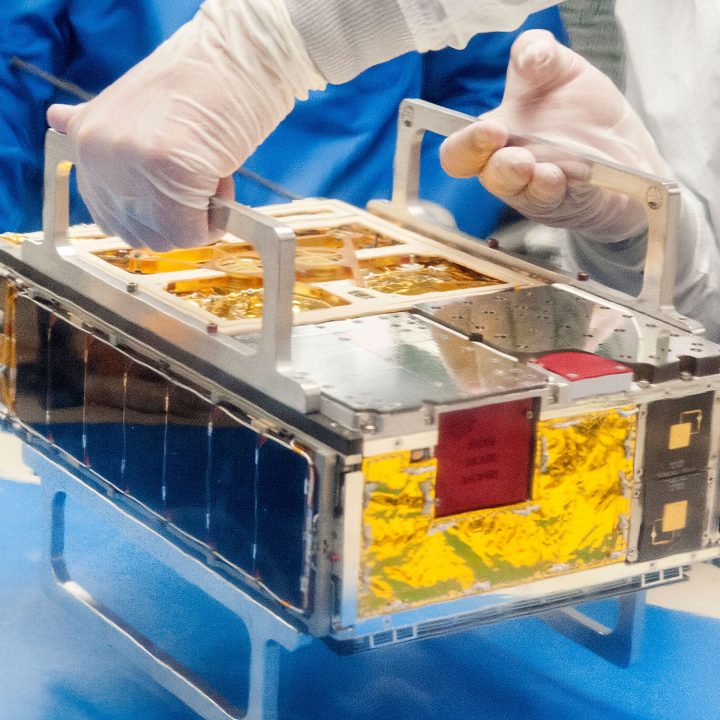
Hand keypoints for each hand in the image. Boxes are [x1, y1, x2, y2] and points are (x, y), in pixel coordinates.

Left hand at [47, 0, 322, 249]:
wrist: (236, 55)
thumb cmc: (200, 82)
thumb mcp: (134, 106)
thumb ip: (101, 130)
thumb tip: (56, 120)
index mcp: (86, 138)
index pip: (109, 216)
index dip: (153, 213)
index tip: (177, 187)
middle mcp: (98, 153)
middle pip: (139, 235)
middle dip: (177, 219)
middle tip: (199, 176)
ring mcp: (130, 163)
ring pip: (165, 239)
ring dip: (197, 219)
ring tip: (209, 171)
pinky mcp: (168, 170)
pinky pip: (191, 234)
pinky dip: (214, 220)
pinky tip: (221, 177)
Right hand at [440, 30, 670, 241]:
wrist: (625, 144)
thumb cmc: (579, 110)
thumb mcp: (560, 69)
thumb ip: (536, 52)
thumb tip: (529, 57)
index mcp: (493, 141)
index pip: (458, 154)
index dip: (467, 146)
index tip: (492, 131)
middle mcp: (509, 172)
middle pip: (489, 179)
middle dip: (503, 169)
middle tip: (521, 158)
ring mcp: (537, 192)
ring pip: (525, 196)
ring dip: (536, 184)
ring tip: (549, 171)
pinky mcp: (570, 204)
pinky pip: (565, 201)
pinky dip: (573, 187)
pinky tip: (582, 174)